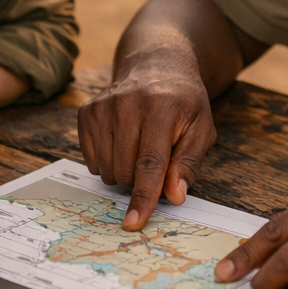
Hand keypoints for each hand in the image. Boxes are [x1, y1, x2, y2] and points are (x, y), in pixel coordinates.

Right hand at [77, 65, 217, 230]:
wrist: (157, 66)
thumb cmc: (184, 103)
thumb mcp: (201, 129)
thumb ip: (188, 163)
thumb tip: (174, 196)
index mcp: (161, 108)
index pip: (150, 163)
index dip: (143, 196)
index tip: (134, 222)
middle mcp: (127, 104)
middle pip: (125, 171)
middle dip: (141, 181)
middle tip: (157, 161)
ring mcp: (103, 107)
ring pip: (106, 170)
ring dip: (124, 173)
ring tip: (140, 149)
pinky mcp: (86, 112)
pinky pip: (92, 162)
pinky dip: (108, 163)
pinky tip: (122, 143)